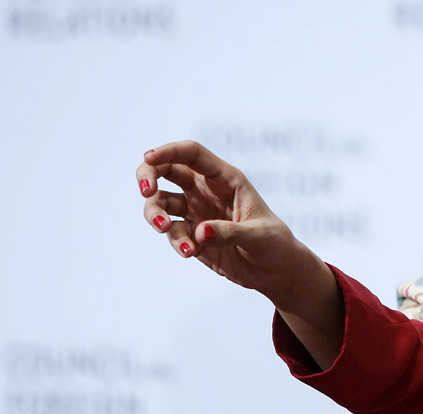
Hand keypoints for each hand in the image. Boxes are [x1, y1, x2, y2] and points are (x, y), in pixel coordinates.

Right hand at [136, 141, 327, 311]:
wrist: (275, 271)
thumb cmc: (275, 244)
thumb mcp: (258, 236)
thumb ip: (230, 232)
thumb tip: (200, 232)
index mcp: (226, 179)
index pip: (193, 154)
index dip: (169, 151)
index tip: (149, 158)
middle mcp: (206, 190)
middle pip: (167, 170)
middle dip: (149, 175)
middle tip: (147, 191)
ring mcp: (196, 212)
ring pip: (161, 202)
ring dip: (154, 214)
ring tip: (164, 228)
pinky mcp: (191, 235)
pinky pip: (172, 233)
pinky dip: (176, 242)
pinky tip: (190, 252)